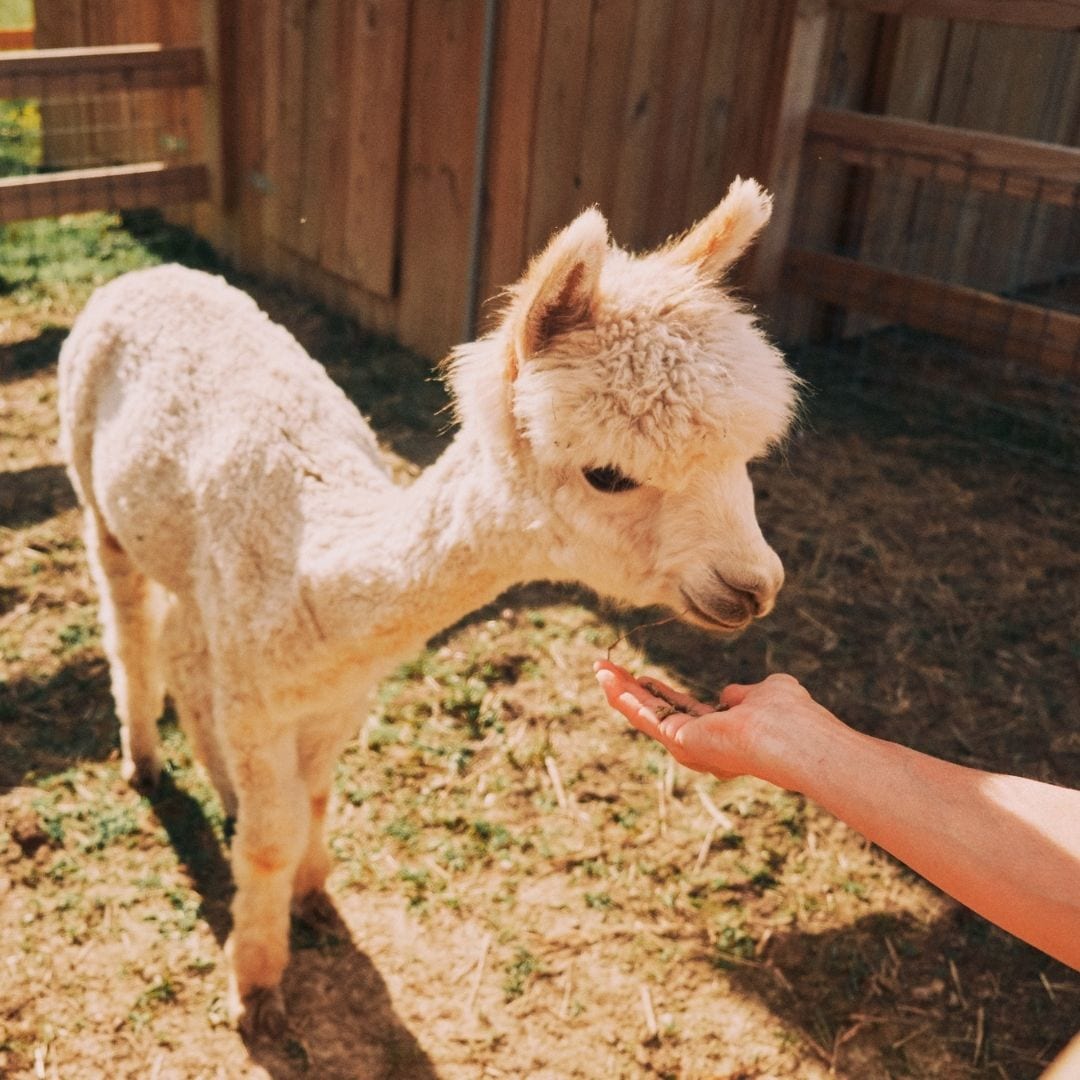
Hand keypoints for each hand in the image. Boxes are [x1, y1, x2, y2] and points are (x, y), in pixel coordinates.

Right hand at [593, 660, 820, 787]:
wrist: (797, 740)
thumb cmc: (792, 717)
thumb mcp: (767, 693)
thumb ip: (747, 694)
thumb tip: (730, 694)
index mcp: (720, 734)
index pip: (680, 711)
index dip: (659, 693)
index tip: (641, 676)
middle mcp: (700, 746)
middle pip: (656, 714)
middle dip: (630, 692)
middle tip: (606, 670)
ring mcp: (689, 747)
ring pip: (646, 716)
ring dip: (621, 693)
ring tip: (600, 670)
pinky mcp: (681, 742)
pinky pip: (647, 717)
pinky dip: (626, 698)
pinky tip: (610, 680)